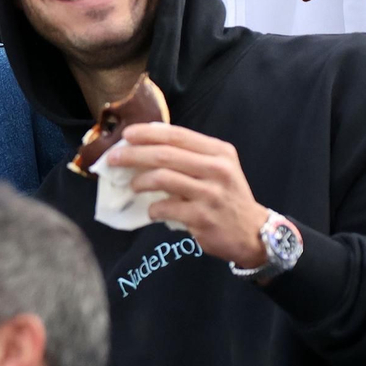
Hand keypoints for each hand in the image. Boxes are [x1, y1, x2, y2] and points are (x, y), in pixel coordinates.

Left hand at [108, 123, 268, 267]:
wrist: (252, 232)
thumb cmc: (226, 196)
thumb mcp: (217, 168)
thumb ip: (188, 155)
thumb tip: (144, 145)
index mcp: (219, 152)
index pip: (177, 135)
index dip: (147, 133)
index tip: (126, 134)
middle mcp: (217, 169)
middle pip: (164, 155)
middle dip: (133, 155)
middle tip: (112, 159)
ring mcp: (210, 193)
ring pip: (162, 179)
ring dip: (140, 181)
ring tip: (133, 186)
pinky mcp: (202, 217)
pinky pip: (165, 207)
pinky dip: (153, 209)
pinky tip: (152, 211)